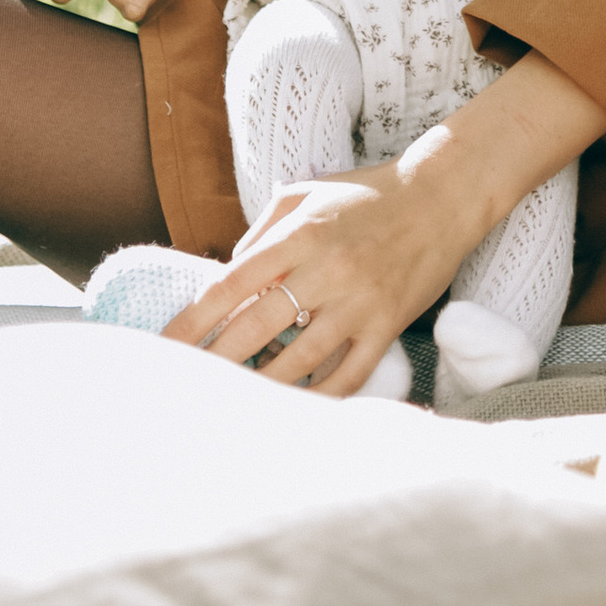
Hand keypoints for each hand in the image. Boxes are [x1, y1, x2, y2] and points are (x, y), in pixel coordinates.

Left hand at [167, 173, 452, 397]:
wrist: (442, 197)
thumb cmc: (367, 194)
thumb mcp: (307, 194)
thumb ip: (262, 231)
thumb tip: (227, 273)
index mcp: (301, 234)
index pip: (231, 283)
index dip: (193, 320)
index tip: (164, 346)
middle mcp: (327, 269)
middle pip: (256, 326)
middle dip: (213, 361)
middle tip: (180, 387)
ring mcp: (359, 302)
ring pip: (299, 359)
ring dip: (259, 386)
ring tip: (227, 407)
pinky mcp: (387, 325)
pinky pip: (348, 374)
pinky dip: (318, 398)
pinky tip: (291, 412)